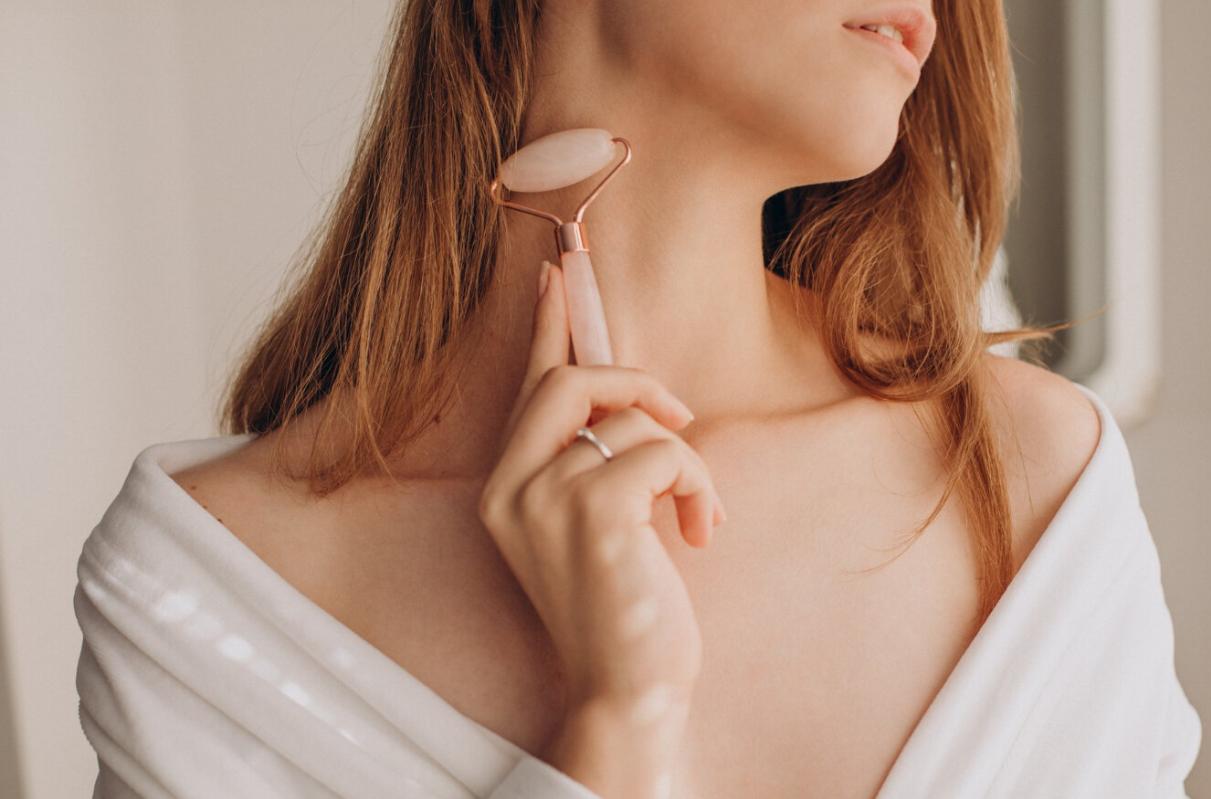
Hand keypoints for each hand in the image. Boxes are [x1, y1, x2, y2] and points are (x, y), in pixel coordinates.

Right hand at [477, 260, 724, 769]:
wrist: (629, 691)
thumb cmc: (624, 608)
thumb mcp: (599, 524)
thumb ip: (596, 459)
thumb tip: (631, 400)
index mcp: (505, 486)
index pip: (526, 386)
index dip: (549, 324)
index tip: (560, 269)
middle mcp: (508, 487)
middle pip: (567, 381)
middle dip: (634, 382)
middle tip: (680, 416)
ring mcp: (542, 499)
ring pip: (630, 420)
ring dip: (687, 461)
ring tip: (696, 515)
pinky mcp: (589, 512)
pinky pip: (661, 451)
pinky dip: (696, 483)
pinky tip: (699, 532)